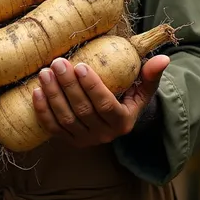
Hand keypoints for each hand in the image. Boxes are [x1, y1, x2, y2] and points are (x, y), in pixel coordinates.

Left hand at [32, 54, 169, 147]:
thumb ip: (151, 74)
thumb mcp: (143, 88)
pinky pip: (53, 129)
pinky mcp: (69, 141)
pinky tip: (35, 92)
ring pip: (66, 119)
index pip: (105, 105)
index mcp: (123, 122)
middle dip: (68, 86)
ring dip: (53, 96)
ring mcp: (85, 140)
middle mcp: (104, 135)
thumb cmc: (129, 96)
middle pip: (82, 110)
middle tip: (58, 62)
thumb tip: (164, 59)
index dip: (91, 86)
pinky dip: (43, 111)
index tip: (80, 65)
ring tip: (45, 73)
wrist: (116, 120)